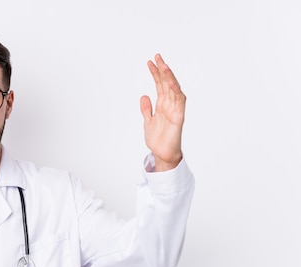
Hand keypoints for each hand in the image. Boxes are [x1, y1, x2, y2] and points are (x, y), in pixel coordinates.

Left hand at [140, 54, 185, 170]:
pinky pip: (179, 102)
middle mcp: (170, 104)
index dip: (155, 73)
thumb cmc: (158, 139)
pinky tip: (172, 83)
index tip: (150, 62)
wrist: (162, 154)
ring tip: (164, 65)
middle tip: (157, 56)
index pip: (160, 85)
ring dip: (169, 77)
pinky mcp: (178, 117)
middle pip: (166, 83)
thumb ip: (146, 109)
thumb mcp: (147, 121)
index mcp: (162, 104)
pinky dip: (176, 92)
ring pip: (173, 89)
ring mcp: (175, 110)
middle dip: (162, 70)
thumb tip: (144, 96)